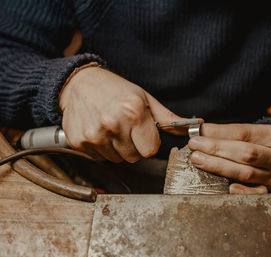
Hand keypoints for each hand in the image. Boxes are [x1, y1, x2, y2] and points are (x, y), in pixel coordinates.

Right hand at [59, 66, 186, 161]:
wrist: (77, 83)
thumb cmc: (114, 89)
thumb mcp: (144, 98)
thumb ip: (168, 118)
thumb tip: (193, 126)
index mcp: (133, 112)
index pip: (150, 150)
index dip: (148, 142)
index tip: (142, 132)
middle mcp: (113, 124)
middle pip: (134, 157)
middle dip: (133, 145)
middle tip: (124, 128)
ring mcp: (94, 135)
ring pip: (116, 159)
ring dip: (116, 148)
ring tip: (110, 127)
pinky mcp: (79, 142)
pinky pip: (100, 158)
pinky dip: (101, 148)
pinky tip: (98, 131)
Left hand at [188, 123, 270, 193]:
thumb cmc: (261, 142)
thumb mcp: (252, 131)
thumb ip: (227, 131)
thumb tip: (200, 131)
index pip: (243, 132)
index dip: (219, 132)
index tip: (200, 131)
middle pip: (244, 153)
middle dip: (216, 149)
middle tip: (194, 145)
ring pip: (245, 172)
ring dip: (218, 166)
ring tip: (198, 159)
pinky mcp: (269, 189)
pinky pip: (256, 193)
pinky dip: (243, 191)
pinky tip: (229, 188)